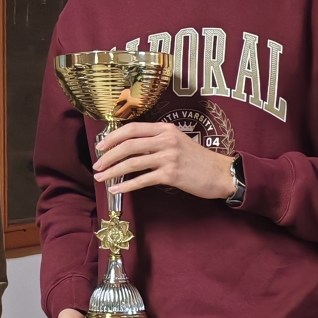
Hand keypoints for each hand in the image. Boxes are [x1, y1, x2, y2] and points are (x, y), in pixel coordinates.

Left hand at [93, 122, 233, 198]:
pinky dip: (126, 186)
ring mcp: (168, 157)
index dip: (112, 137)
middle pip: (128, 145)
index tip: (100, 146)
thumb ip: (156, 140)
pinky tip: (116, 189)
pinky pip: (142, 180)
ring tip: (101, 178)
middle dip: (108, 156)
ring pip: (132, 163)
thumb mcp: (177, 141)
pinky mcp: (171, 175)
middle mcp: (165, 140)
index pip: (131, 128)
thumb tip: (129, 147)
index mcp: (165, 128)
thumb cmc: (197, 159)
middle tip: (96, 165)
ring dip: (112, 171)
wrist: (221, 173)